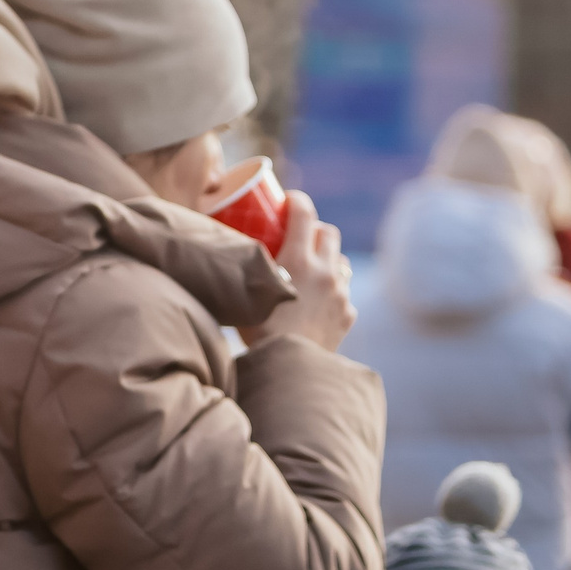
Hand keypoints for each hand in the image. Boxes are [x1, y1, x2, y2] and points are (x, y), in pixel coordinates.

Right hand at [242, 189, 353, 352]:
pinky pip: (344, 295)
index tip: (288, 201)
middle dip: (315, 230)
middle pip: (328, 233)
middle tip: (300, 238)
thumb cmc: (259, 332)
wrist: (288, 368)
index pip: (304, 213)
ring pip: (341, 262)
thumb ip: (244, 273)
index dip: (296, 201)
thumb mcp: (246, 294)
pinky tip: (319, 304)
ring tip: (313, 271)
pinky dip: (333, 293)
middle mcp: (324, 271)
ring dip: (328, 260)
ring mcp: (340, 293)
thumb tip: (223, 256)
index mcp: (298, 260)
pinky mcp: (347, 314)